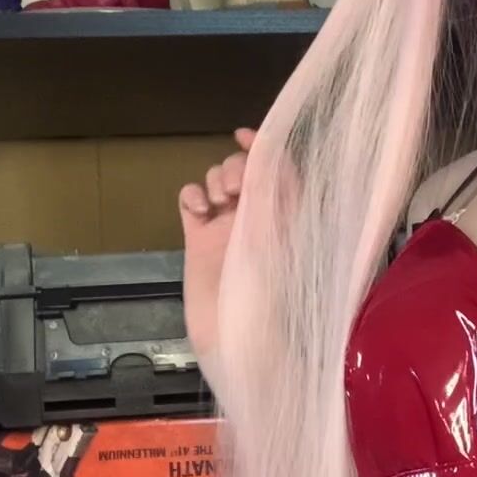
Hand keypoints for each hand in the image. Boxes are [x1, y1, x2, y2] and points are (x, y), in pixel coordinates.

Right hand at [179, 127, 256, 388]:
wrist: (235, 340)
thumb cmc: (265, 298)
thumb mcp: (274, 239)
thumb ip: (270, 195)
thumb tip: (265, 152)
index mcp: (285, 216)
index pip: (278, 168)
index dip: (264, 147)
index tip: (244, 136)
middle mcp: (257, 217)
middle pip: (243, 169)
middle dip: (235, 166)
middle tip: (232, 191)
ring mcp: (226, 228)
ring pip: (215, 180)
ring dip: (213, 180)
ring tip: (216, 204)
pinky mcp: (198, 240)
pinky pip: (190, 201)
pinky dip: (191, 196)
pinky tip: (196, 211)